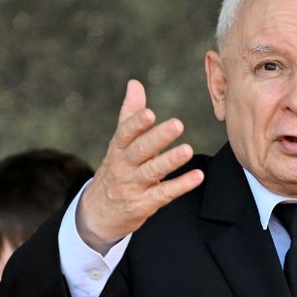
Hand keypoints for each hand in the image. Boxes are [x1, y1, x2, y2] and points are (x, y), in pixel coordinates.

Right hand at [77, 80, 204, 252]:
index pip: (124, 133)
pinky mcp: (143, 204)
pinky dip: (181, 185)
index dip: (136, 123)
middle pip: (139, 150)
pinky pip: (164, 194)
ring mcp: (132, 186)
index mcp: (117, 148)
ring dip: (170, 161)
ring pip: (151, 172)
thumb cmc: (116, 170)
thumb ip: (129, 114)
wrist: (97, 213)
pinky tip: (198, 176)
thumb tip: (135, 83)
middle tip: (177, 124)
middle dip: (157, 137)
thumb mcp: (119, 144)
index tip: (149, 112)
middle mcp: (123, 166)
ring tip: (188, 150)